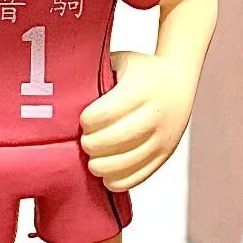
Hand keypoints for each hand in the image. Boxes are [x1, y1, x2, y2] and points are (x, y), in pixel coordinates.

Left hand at [80, 50, 194, 192]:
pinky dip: (118, 180)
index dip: (88, 121)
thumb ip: (97, 74)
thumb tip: (63, 92)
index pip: (107, 113)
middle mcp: (157, 113)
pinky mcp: (166, 154)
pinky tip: (106, 174)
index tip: (82, 120)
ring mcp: (164, 136)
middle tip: (85, 142)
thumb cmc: (141, 72)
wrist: (179, 79)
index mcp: (143, 88)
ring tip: (92, 161)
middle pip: (115, 140)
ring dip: (102, 166)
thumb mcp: (120, 62)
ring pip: (127, 162)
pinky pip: (139, 176)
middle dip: (92, 145)